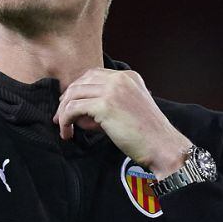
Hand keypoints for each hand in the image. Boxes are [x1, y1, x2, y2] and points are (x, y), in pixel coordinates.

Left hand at [53, 68, 190, 177]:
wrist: (162, 146)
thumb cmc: (146, 134)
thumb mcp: (127, 109)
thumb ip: (105, 104)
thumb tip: (78, 111)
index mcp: (128, 77)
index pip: (92, 75)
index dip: (77, 89)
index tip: (69, 105)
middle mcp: (119, 79)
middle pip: (80, 82)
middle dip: (66, 100)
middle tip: (60, 117)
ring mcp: (112, 90)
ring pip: (73, 94)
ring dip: (63, 112)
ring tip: (64, 128)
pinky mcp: (105, 105)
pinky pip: (73, 109)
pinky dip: (65, 121)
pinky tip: (67, 133)